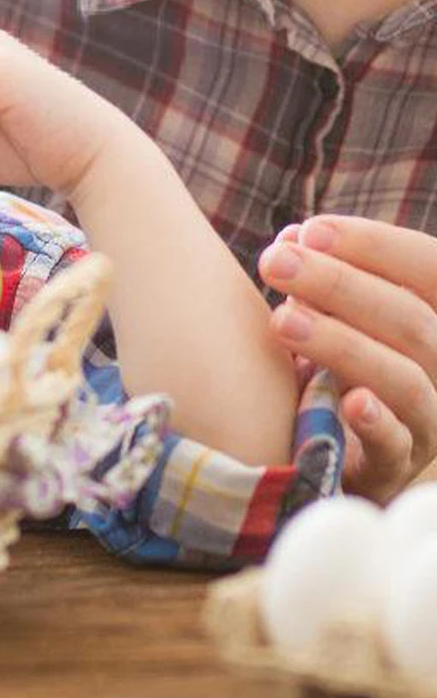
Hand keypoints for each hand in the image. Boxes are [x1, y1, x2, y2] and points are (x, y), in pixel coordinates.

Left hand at [258, 216, 436, 500]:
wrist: (322, 447)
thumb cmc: (329, 360)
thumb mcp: (330, 312)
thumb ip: (318, 274)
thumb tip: (294, 238)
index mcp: (433, 321)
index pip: (431, 269)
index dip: (377, 245)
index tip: (310, 230)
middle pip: (413, 321)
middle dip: (340, 285)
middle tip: (276, 262)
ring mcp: (428, 422)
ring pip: (406, 379)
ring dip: (342, 343)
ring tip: (281, 321)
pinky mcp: (395, 468)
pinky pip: (397, 445)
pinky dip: (375, 420)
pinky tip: (346, 400)